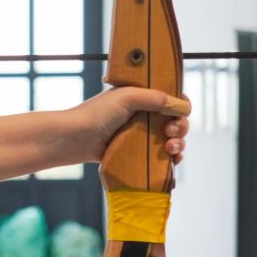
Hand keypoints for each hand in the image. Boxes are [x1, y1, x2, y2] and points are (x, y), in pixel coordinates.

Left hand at [74, 86, 190, 163]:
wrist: (75, 138)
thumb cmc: (97, 114)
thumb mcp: (127, 97)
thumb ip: (154, 98)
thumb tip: (181, 105)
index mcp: (141, 96)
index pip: (171, 97)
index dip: (180, 105)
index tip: (181, 112)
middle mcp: (143, 113)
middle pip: (175, 119)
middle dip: (181, 126)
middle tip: (172, 131)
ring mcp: (140, 133)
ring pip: (170, 138)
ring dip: (178, 143)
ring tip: (171, 148)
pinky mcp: (136, 152)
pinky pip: (160, 155)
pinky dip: (171, 158)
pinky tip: (173, 160)